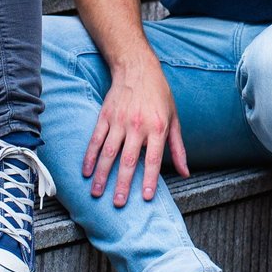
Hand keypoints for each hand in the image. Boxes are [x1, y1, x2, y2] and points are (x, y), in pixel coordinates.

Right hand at [83, 65, 189, 205]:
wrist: (138, 68)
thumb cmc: (159, 95)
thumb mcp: (174, 119)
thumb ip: (177, 148)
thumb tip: (185, 173)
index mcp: (157, 127)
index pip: (154, 159)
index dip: (150, 179)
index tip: (146, 198)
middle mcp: (137, 126)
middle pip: (128, 160)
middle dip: (123, 184)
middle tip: (119, 203)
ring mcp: (119, 121)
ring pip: (108, 153)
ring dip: (102, 175)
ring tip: (97, 193)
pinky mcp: (105, 116)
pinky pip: (95, 140)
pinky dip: (90, 157)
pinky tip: (86, 172)